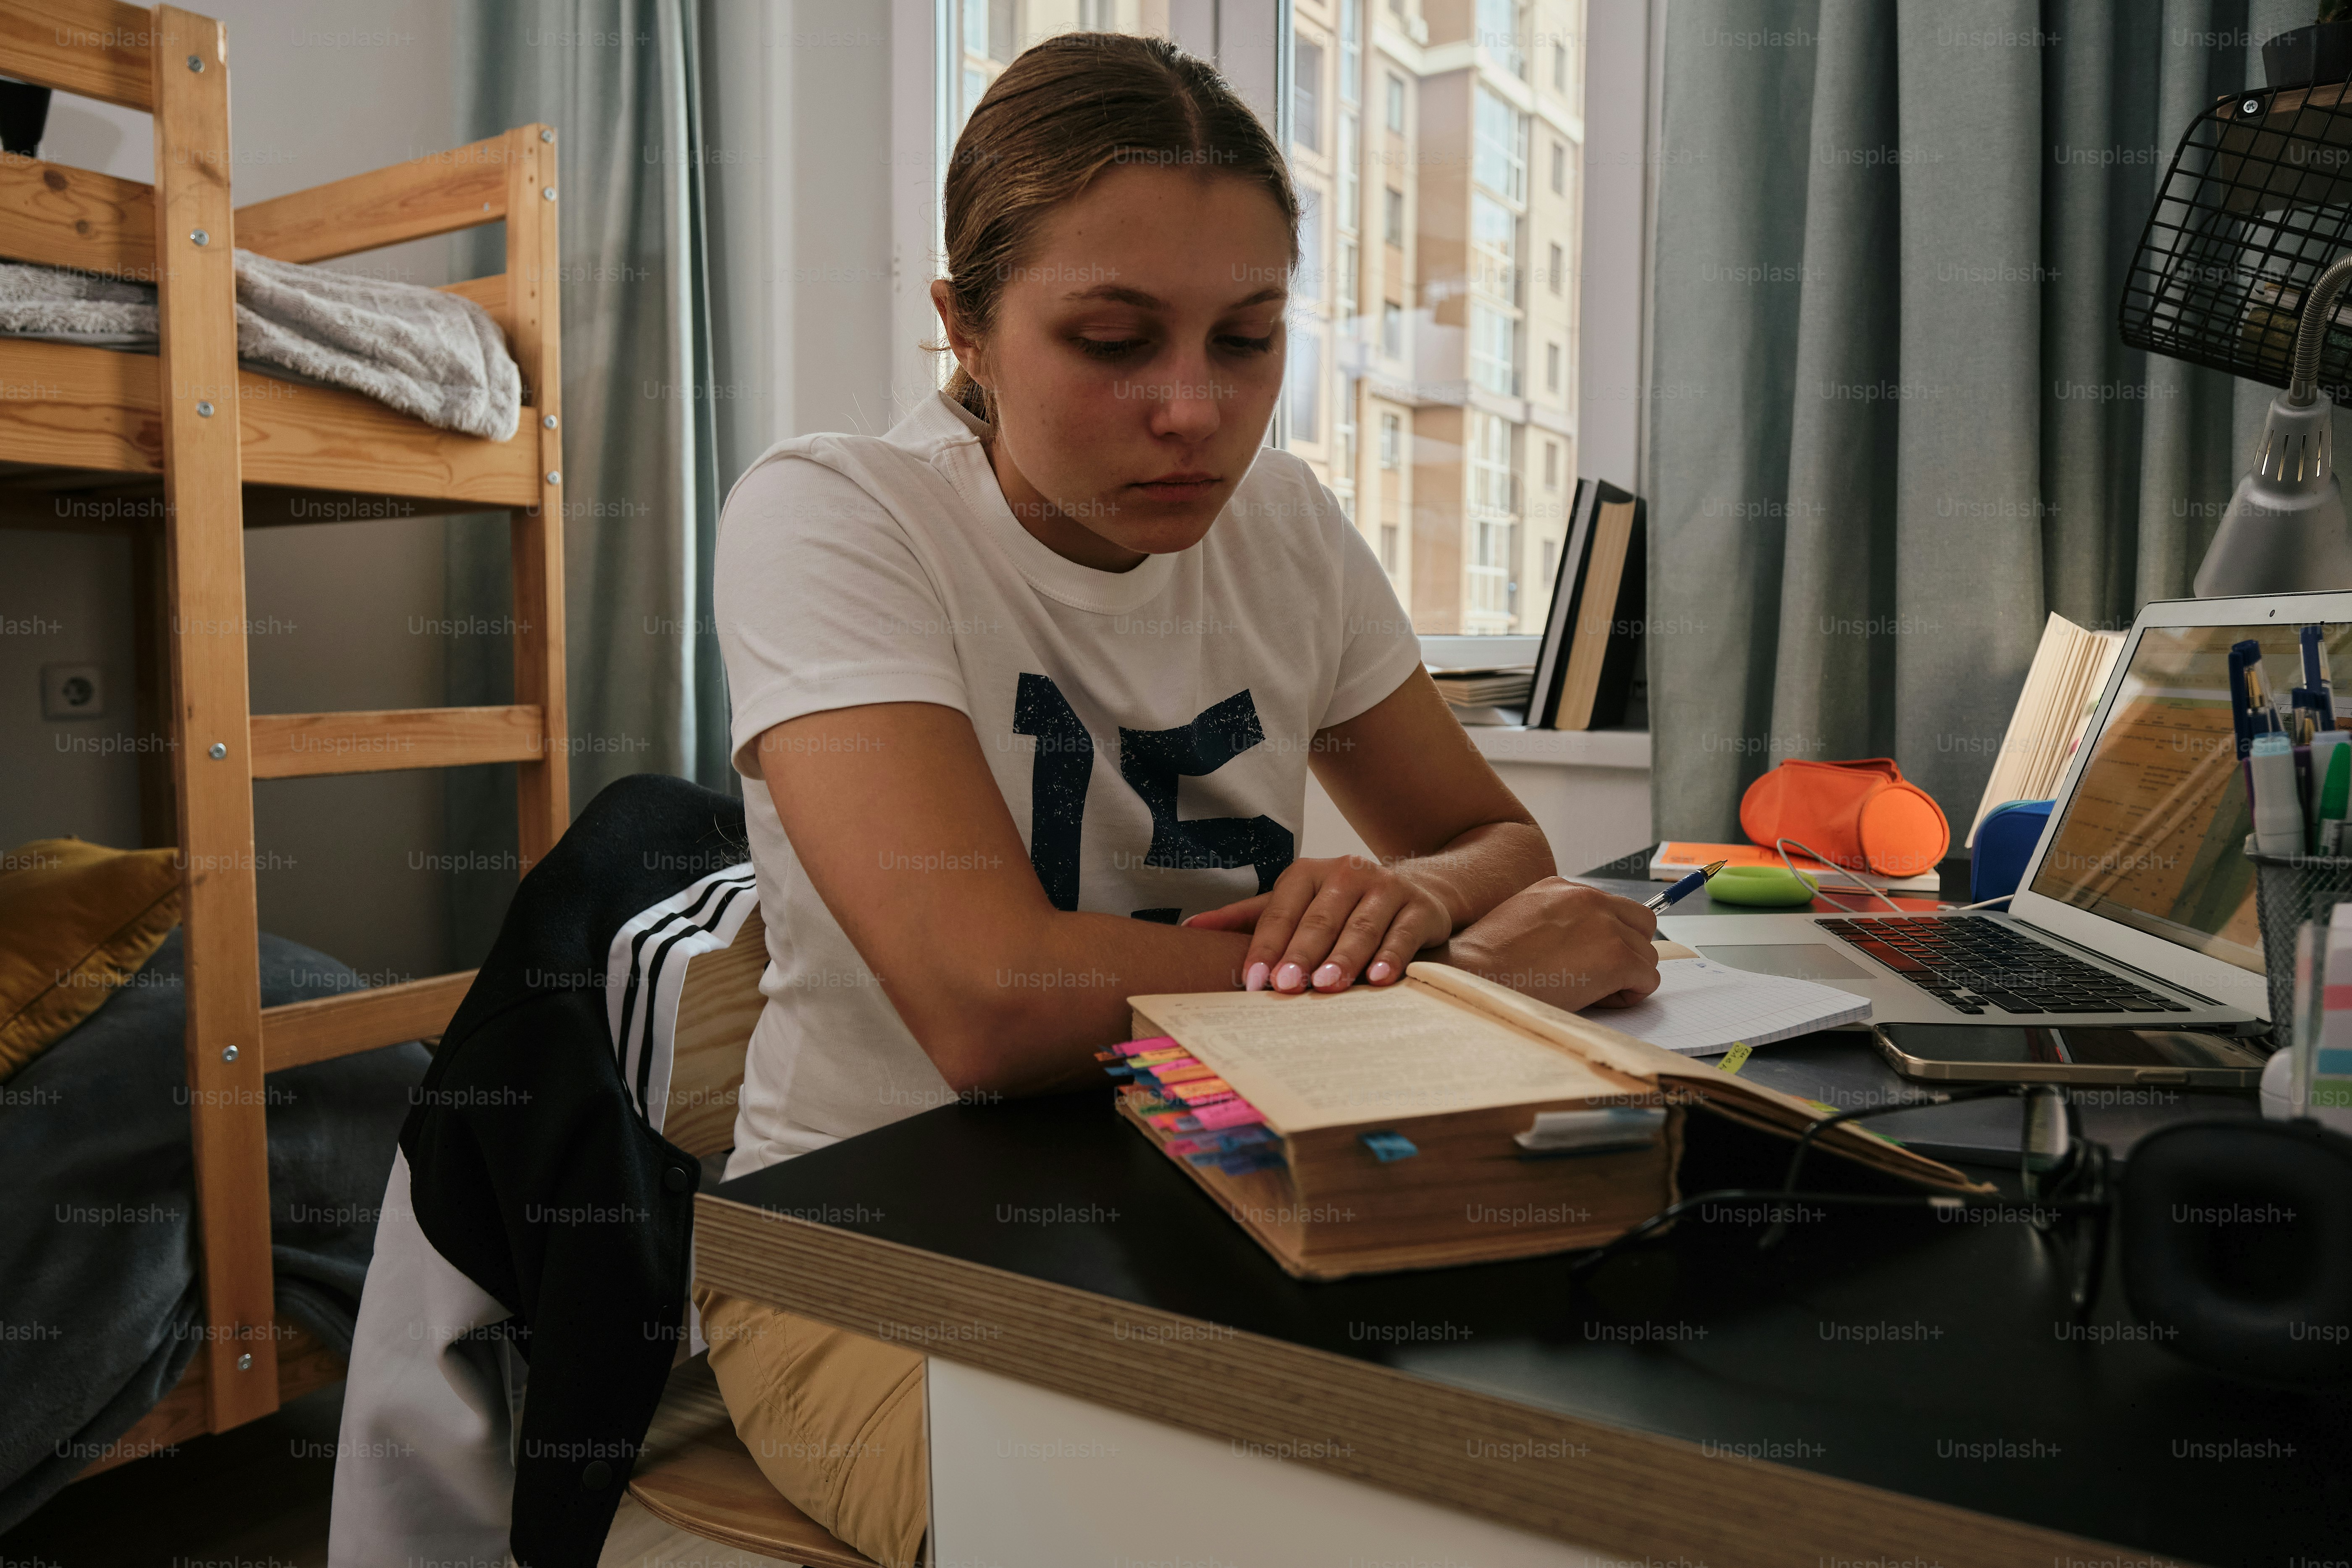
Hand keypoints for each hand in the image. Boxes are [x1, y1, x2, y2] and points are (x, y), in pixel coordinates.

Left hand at [1181, 855, 1452, 992]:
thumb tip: (1188, 929)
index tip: (1253, 980)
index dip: (1266, 946)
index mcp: (1308, 873)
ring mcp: (1385, 889)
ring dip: (1344, 957)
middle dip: (1302, 953)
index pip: (1281, 911)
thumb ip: (1246, 918)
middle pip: (1320, 919)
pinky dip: (1390, 957)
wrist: (1416, 888)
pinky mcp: (1418, 908)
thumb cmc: (1340, 904)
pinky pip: (1401, 934)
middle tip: (1288, 986)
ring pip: (1360, 926)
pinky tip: (1378, 979)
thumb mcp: (1293, 903)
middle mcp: (1346, 873)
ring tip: (1328, 984)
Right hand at [1437, 877, 1660, 1011]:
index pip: (1612, 908)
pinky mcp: (1616, 957)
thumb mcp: (1522, 920)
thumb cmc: (1490, 960)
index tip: (1589, 958)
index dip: (1607, 937)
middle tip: (1599, 975)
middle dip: (1628, 951)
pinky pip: (1648, 979)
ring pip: (1647, 954)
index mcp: (1563, 888)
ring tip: (1590, 990)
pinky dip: (1630, 995)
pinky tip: (1597, 999)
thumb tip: (1583, 944)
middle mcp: (1589, 899)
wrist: (1476, 974)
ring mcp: (1605, 926)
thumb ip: (1558, 921)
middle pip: (1642, 924)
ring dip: (1626, 976)